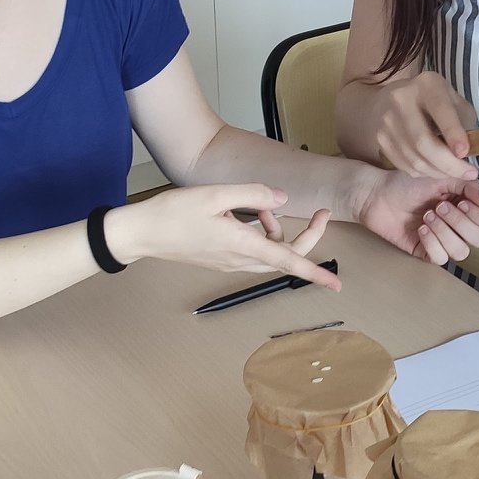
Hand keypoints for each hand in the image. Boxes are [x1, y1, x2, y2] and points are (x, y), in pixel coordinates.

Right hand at [103, 185, 339, 287]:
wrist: (141, 233)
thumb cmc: (174, 213)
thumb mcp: (215, 194)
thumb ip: (253, 194)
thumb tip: (282, 199)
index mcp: (242, 245)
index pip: (289, 261)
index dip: (316, 273)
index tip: (337, 284)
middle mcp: (240, 259)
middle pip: (287, 256)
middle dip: (307, 235)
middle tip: (319, 212)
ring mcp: (230, 262)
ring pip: (270, 252)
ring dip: (277, 229)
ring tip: (260, 206)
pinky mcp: (222, 258)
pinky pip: (253, 250)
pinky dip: (259, 232)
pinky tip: (242, 213)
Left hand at [355, 169, 478, 263]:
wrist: (378, 193)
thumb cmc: (409, 182)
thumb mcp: (443, 176)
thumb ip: (468, 186)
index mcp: (468, 208)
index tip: (461, 202)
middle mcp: (460, 227)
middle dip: (460, 222)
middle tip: (439, 206)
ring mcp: (444, 241)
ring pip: (461, 252)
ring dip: (445, 231)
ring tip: (427, 215)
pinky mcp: (427, 252)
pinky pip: (440, 258)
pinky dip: (432, 242)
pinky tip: (420, 228)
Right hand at [366, 71, 478, 179]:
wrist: (391, 100)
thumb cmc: (433, 102)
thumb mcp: (453, 101)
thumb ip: (463, 122)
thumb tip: (467, 153)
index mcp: (427, 85)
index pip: (440, 109)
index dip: (453, 132)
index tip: (465, 153)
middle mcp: (401, 99)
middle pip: (423, 141)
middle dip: (449, 164)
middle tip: (469, 173)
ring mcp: (387, 120)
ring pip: (415, 159)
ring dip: (439, 172)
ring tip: (454, 172)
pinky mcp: (380, 139)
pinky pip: (405, 166)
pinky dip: (425, 173)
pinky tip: (435, 168)